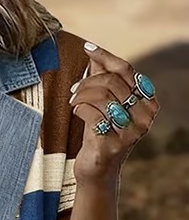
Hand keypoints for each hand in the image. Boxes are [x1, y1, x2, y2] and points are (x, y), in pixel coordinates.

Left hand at [69, 42, 159, 185]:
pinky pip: (93, 114)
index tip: (87, 47)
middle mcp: (145, 117)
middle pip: (112, 82)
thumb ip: (103, 80)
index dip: (105, 56)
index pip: (126, 70)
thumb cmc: (100, 135)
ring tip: (72, 101)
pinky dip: (80, 109)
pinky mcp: (113, 144)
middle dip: (88, 82)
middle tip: (73, 89)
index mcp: (147, 103)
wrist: (97, 172)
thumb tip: (93, 52)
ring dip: (81, 95)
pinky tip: (76, 112)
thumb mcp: (104, 105)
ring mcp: (131, 132)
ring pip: (102, 96)